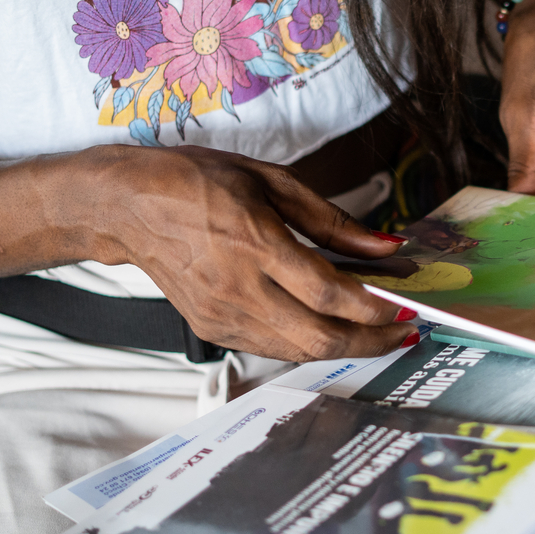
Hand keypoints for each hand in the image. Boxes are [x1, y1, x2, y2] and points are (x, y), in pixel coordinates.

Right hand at [93, 145, 415, 360]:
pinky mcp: (212, 329)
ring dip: (345, 347)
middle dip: (372, 342)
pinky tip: (330, 327)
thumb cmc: (196, 183)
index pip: (329, 294)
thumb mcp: (272, 181)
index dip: (375, 308)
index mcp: (254, 243)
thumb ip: (334, 220)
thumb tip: (385, 246)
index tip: (406, 306)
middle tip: (403, 331)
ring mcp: (222, 315)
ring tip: (377, 332)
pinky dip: (309, 343)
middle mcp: (238, 287)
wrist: (128, 206)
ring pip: (298, 352)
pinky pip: (273, 348)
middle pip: (319, 338)